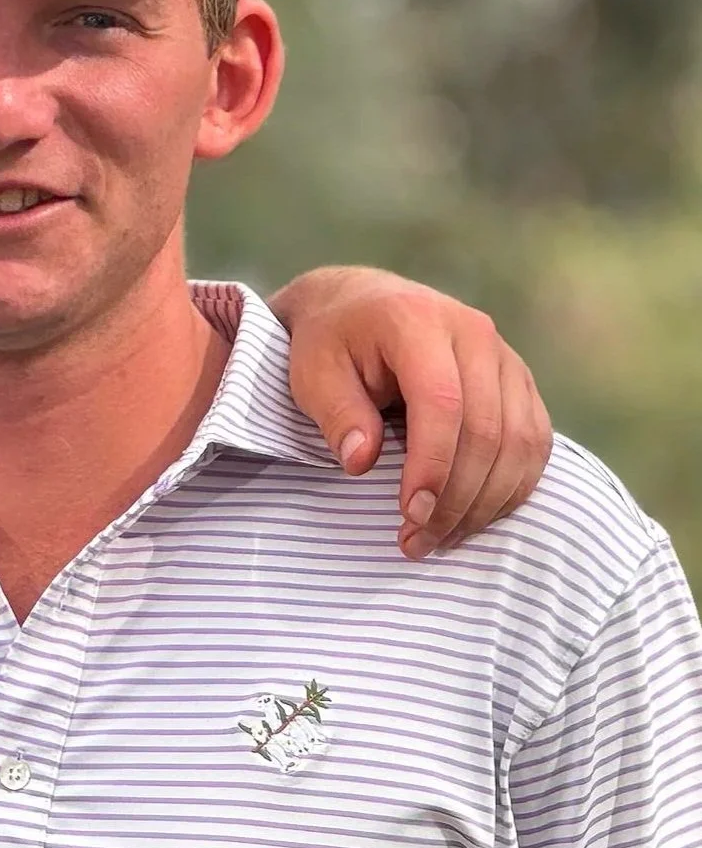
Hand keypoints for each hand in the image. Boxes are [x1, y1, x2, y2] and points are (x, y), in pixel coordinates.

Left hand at [268, 267, 551, 558]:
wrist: (359, 305)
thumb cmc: (330, 343)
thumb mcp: (313, 372)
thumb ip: (337, 414)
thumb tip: (361, 462)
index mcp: (417, 321)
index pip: (442, 402)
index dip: (432, 466)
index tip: (409, 514)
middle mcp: (473, 333)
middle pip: (486, 429)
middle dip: (456, 498)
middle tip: (417, 542)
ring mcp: (504, 356)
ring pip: (519, 441)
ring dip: (485, 502)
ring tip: (440, 539)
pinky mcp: (519, 381)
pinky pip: (534, 442)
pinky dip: (510, 487)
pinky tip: (473, 517)